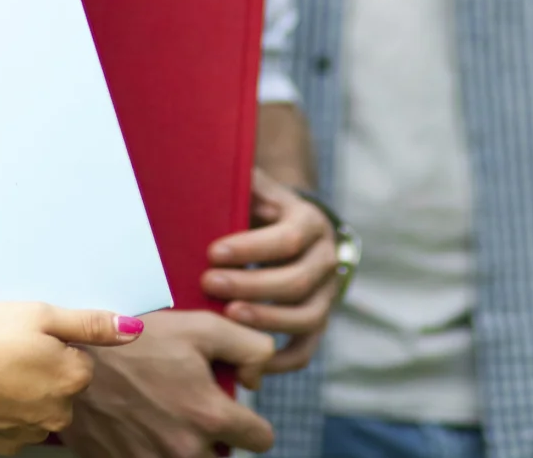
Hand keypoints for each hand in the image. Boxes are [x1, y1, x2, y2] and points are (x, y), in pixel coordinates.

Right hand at [0, 303, 141, 454]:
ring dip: (26, 394)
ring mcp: (32, 433)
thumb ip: (90, 324)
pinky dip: (5, 415)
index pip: (81, 359)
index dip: (55, 345)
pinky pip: (16, 428)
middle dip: (43, 372)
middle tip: (8, 353)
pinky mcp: (5, 447)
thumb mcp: (40, 315)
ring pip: (41, 409)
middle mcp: (61, 412)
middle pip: (63, 387)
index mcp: (74, 376)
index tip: (28, 339)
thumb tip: (135, 329)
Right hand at [61, 310, 276, 457]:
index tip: (237, 411)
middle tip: (195, 410)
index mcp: (210, 415)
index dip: (254, 422)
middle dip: (217, 438)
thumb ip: (250, 348)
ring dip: (188, 448)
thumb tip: (256, 381)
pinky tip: (144, 428)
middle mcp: (186, 450)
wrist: (73, 358)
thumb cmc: (137, 340)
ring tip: (169, 419)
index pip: (262, 440)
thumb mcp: (201, 327)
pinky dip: (155, 452)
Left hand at [199, 170, 339, 375]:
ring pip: (307, 317)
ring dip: (267, 321)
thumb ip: (240, 182)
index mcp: (310, 222)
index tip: (212, 252)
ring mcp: (326, 294)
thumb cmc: (257, 205)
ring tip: (227, 318)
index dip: (250, 249)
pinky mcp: (317, 322)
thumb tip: (205, 168)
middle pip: (298, 280)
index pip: (287, 239)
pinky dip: (279, 362)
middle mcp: (327, 258)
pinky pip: (306, 350)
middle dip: (252, 285)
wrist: (287, 225)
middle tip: (209, 284)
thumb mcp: (254, 186)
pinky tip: (246, 364)